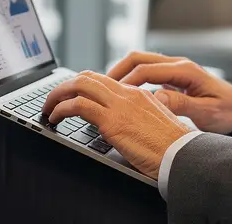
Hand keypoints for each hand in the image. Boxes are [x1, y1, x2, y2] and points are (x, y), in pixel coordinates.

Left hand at [41, 71, 191, 179]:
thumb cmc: (172, 147)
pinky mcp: (112, 121)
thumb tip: (119, 124)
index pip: (104, 80)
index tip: (71, 97)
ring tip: (48, 108)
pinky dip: (61, 109)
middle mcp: (128, 93)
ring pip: (80, 85)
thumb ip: (137, 117)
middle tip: (53, 99)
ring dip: (57, 95)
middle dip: (65, 86)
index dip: (82, 86)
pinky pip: (78, 106)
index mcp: (139, 93)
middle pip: (88, 77)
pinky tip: (55, 118)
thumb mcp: (155, 123)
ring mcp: (120, 105)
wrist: (182, 154)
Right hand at [107, 51, 231, 134]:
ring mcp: (175, 69)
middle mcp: (178, 65)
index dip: (126, 80)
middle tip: (99, 88)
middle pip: (139, 58)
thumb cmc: (227, 111)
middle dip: (117, 71)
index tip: (111, 94)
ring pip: (141, 62)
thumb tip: (156, 98)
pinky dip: (132, 79)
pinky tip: (122, 95)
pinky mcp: (173, 77)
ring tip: (105, 90)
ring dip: (122, 73)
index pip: (147, 69)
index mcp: (186, 71)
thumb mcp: (207, 113)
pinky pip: (147, 72)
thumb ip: (182, 105)